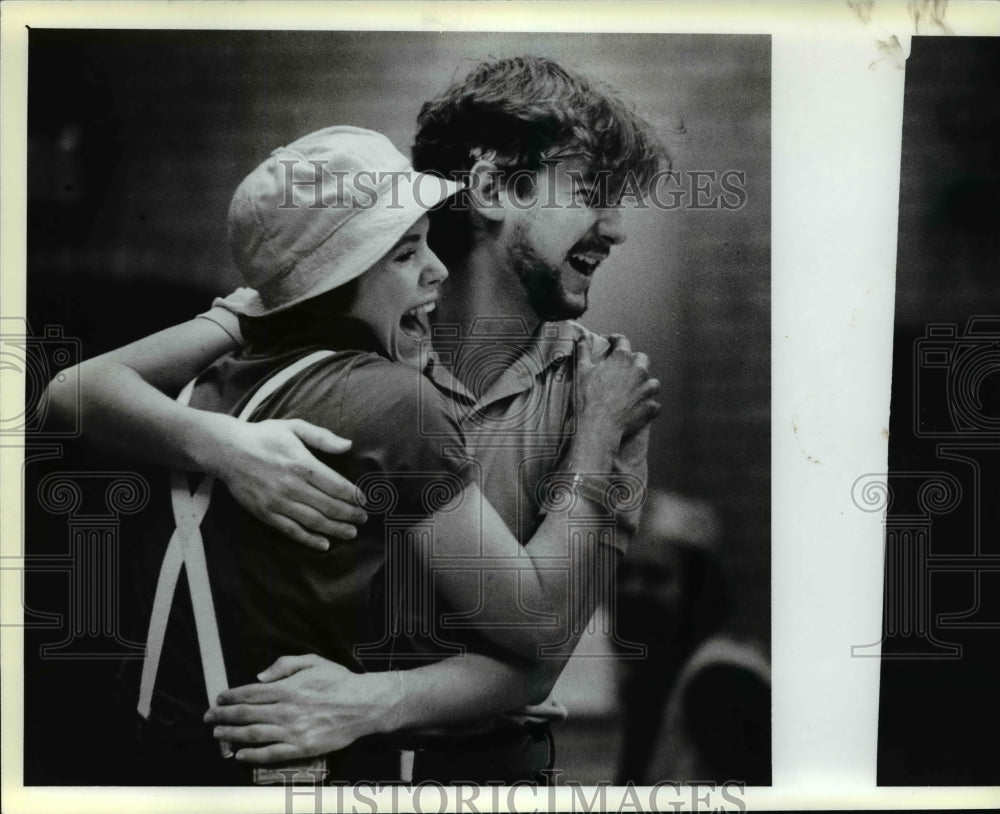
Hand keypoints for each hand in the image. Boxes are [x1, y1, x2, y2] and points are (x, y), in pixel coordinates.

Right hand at [203, 417, 367, 549]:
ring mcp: (277, 502)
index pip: (336, 485)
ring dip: (335, 529)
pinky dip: (309, 539)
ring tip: (351, 532)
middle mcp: (291, 485)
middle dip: (350, 514)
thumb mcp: (294, 427)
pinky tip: (324, 544)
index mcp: (301, 463)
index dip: (354, 496)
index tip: (366, 501)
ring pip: (313, 521)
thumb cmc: (264, 436)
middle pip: (328, 505)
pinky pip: (291, 530)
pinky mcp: (265, 513)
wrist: (227, 450)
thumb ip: (323, 437)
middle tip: (364, 519)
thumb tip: (348, 446)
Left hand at [203, 654, 400, 763]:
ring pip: (253, 735)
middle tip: (209, 718)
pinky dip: (252, 756)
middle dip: (223, 716)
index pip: (250, 692)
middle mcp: (286, 710)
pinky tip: (240, 754)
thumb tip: (259, 676)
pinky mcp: (301, 748)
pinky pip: (270, 754)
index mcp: (288, 688)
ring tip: (217, 735)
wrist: (363, 705)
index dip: (231, 696)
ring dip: (231, 735)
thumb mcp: (313, 662)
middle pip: (246, 714)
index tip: (219, 698)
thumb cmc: (339, 681)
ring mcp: (293, 731)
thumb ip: (284, 665)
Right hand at [577, 335, 660, 441]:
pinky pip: (655, 404)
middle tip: (623, 368)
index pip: (622, 341)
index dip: (615, 340)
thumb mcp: (582, 370)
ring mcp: (647, 389)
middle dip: (634, 361)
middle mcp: (639, 371)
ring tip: (635, 390)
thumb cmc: (588, 397)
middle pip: (642, 359)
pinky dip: (649, 405)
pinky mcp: (650, 407)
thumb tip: (583, 338)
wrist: (598, 424)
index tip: (611, 342)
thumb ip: (584, 351)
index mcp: (622, 359)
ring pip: (653, 382)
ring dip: (645, 384)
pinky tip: (641, 408)